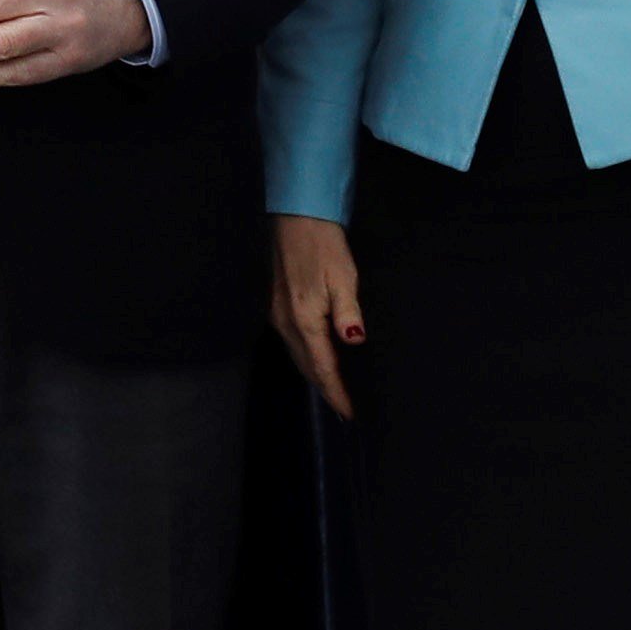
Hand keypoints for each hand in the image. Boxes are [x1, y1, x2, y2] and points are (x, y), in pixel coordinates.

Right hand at [271, 214, 363, 419]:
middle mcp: (285, 322)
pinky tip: (318, 356)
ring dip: (315, 374)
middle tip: (346, 407)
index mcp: (305, 319)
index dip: (337, 392)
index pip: (322, 367)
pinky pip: (293, 342)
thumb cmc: (324, 245)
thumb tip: (354, 342)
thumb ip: (348, 311)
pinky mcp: (276, 304)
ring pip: (297, 355)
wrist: (295, 217)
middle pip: (306, 367)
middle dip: (326, 388)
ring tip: (335, 389)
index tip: (351, 413)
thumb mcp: (344, 276)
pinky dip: (307, 357)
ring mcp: (277, 314)